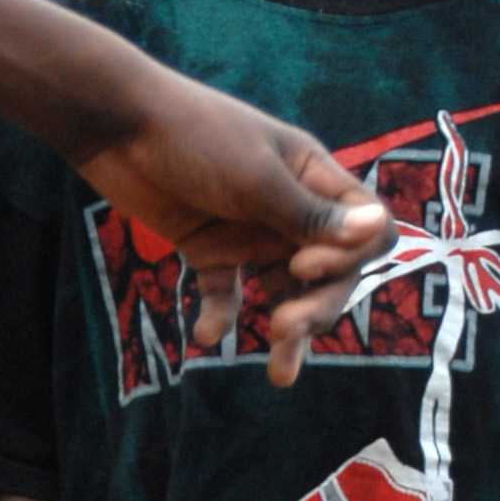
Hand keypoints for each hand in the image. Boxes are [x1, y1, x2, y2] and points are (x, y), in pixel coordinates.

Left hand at [80, 95, 390, 384]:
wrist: (119, 126)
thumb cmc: (197, 137)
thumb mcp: (257, 178)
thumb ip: (311, 215)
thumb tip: (381, 229)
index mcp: (315, 180)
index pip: (366, 232)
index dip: (350, 260)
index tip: (304, 265)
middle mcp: (291, 211)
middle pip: (330, 273)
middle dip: (318, 306)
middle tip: (287, 329)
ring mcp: (250, 233)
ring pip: (285, 292)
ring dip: (287, 329)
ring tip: (280, 374)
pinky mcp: (210, 249)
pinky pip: (228, 294)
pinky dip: (222, 317)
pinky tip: (205, 335)